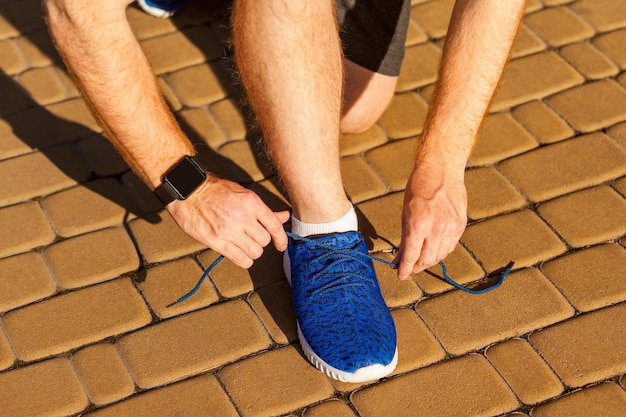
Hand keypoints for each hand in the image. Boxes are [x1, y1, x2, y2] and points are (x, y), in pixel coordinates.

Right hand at [167, 175, 289, 268]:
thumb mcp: (243, 194)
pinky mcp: (216, 241)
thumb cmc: (216, 190)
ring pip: (255, 252)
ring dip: (252, 252)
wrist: (189, 191)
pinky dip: (244, 260)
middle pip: (264, 240)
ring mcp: (228, 230)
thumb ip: (264, 210)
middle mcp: (242, 217)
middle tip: (252, 238)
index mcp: (251, 202)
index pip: (275, 226)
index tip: (280, 245)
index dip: (281, 239)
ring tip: (244, 245)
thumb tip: (284, 216)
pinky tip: (240, 255)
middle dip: (261, 242)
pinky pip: (240, 259)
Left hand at [394, 163, 467, 279]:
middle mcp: (436, 229)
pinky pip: (450, 246)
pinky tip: (433, 246)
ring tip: (420, 257)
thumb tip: (399, 257)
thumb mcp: (405, 213)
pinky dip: (440, 250)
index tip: (401, 275)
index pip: (411, 256)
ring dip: (429, 260)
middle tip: (410, 266)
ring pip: (440, 256)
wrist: (441, 171)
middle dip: (416, 266)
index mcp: (418, 225)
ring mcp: (451, 228)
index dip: (405, 269)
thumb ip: (404, 238)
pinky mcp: (460, 226)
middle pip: (427, 260)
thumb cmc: (419, 189)